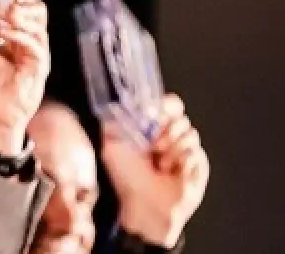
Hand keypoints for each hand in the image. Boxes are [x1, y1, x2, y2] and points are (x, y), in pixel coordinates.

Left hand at [0, 0, 49, 154]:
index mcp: (14, 37)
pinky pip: (36, 46)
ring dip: (20, 16)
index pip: (25, 7)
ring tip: (3, 14)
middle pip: (39, 11)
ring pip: (40, 25)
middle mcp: (28, 43)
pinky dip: (20, 35)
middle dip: (23, 1)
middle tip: (3, 2)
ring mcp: (35, 56)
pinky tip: (4, 32)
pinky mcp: (38, 69)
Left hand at [104, 94, 208, 247]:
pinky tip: (173, 172)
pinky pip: (196, 151)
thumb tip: (121, 105)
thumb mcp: (112, 145)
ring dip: (172, 148)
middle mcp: (169, 137)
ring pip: (190, 132)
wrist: (145, 204)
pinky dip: (182, 160)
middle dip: (165, 130)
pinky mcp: (197, 164)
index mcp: (150, 129)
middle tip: (153, 147)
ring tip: (161, 165)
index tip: (159, 112)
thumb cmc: (127, 178)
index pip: (167, 105)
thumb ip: (116, 122)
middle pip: (180, 117)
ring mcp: (185, 150)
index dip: (166, 106)